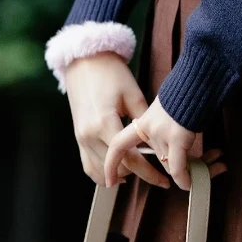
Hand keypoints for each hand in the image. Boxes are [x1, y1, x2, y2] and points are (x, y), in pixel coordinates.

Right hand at [64, 51, 170, 188]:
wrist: (85, 61)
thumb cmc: (111, 73)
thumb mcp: (133, 95)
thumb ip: (144, 123)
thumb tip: (159, 144)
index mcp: (104, 123)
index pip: (130, 159)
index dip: (149, 173)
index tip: (164, 180)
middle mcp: (89, 135)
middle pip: (116, 168)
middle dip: (138, 174)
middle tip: (157, 176)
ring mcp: (80, 138)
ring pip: (100, 171)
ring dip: (121, 175)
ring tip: (141, 172)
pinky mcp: (77, 137)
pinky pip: (88, 165)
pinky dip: (102, 173)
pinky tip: (118, 173)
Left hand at [104, 98, 226, 189]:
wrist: (196, 79)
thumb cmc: (184, 93)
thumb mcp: (166, 111)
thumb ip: (163, 132)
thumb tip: (168, 155)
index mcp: (143, 122)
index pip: (119, 145)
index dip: (112, 164)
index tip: (110, 181)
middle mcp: (149, 129)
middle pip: (160, 158)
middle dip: (173, 173)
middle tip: (182, 180)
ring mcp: (162, 133)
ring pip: (172, 164)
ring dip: (193, 170)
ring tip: (216, 166)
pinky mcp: (177, 137)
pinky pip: (177, 167)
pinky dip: (184, 178)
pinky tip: (191, 182)